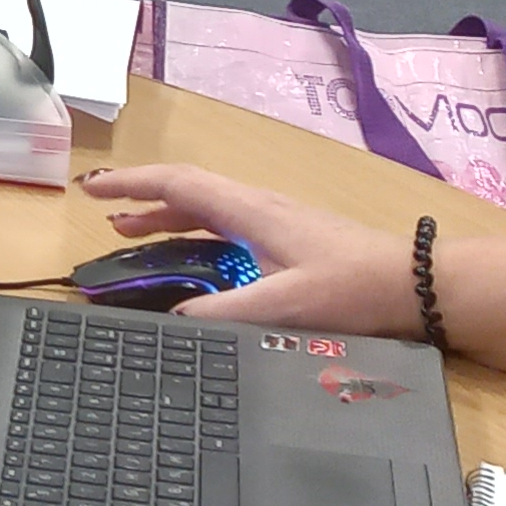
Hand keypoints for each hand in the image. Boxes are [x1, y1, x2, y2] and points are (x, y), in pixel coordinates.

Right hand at [80, 163, 414, 330]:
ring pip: (205, 207)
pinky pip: (223, 224)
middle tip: (99, 211)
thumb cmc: (351, 290)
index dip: (130, 184)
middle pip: (186, 189)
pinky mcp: (286, 237)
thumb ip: (222, 315)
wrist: (414, 285)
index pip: (177, 183)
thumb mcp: (282, 307)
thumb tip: (171, 321)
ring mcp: (273, 220)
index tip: (91, 190)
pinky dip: (191, 231)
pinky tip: (188, 257)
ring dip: (163, 215)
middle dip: (138, 196)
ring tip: (128, 232)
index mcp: (250, 211)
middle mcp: (258, 207)